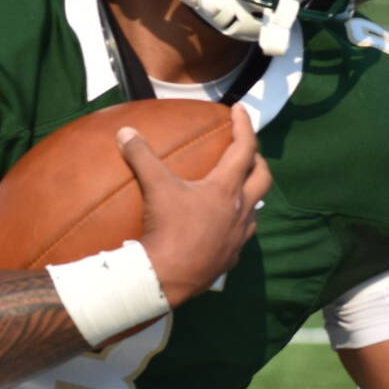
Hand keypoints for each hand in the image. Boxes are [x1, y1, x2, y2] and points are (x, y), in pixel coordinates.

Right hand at [119, 105, 272, 307]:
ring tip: (238, 188)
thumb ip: (142, 156)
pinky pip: (242, 235)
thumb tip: (126, 131)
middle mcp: (240, 210)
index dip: (244, 125)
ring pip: (257, 208)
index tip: (239, 110)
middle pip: (263, 177)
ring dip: (251, 193)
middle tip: (245, 151)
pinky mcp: (231, 257)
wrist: (167, 278)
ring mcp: (239, 236)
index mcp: (226, 189)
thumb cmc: (168, 230)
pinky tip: (223, 226)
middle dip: (257, 160)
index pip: (244, 148)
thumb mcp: (154, 188)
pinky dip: (238, 223)